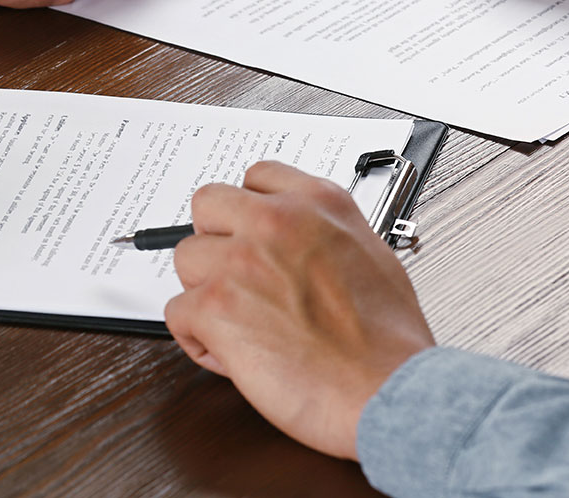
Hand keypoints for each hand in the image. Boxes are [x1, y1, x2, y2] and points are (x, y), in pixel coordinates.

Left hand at [164, 161, 434, 460]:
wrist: (391, 391)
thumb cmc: (390, 343)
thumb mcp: (373, 256)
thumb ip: (325, 234)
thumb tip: (301, 242)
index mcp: (317, 203)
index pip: (257, 176)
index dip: (249, 210)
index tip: (250, 232)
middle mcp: (276, 222)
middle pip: (207, 205)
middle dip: (216, 240)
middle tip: (236, 278)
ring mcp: (241, 260)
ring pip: (187, 259)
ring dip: (205, 291)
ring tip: (239, 324)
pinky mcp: (216, 305)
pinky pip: (177, 312)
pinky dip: (197, 338)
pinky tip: (232, 354)